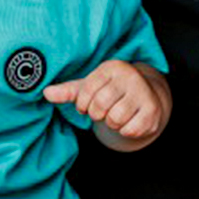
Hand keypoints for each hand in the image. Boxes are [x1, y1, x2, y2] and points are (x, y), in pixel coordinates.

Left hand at [43, 60, 170, 139]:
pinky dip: (125, 130)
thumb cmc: (111, 90)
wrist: (146, 95)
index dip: (83, 104)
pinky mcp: (152, 110)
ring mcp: (143, 92)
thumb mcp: (89, 87)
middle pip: (100, 106)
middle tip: (104, 111)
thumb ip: (67, 91)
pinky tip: (129, 120)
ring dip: (112, 123)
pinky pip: (130, 130)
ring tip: (116, 114)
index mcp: (111, 67)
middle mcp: (129, 76)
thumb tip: (45, 92)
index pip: (86, 91)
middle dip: (97, 115)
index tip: (87, 105)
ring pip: (115, 119)